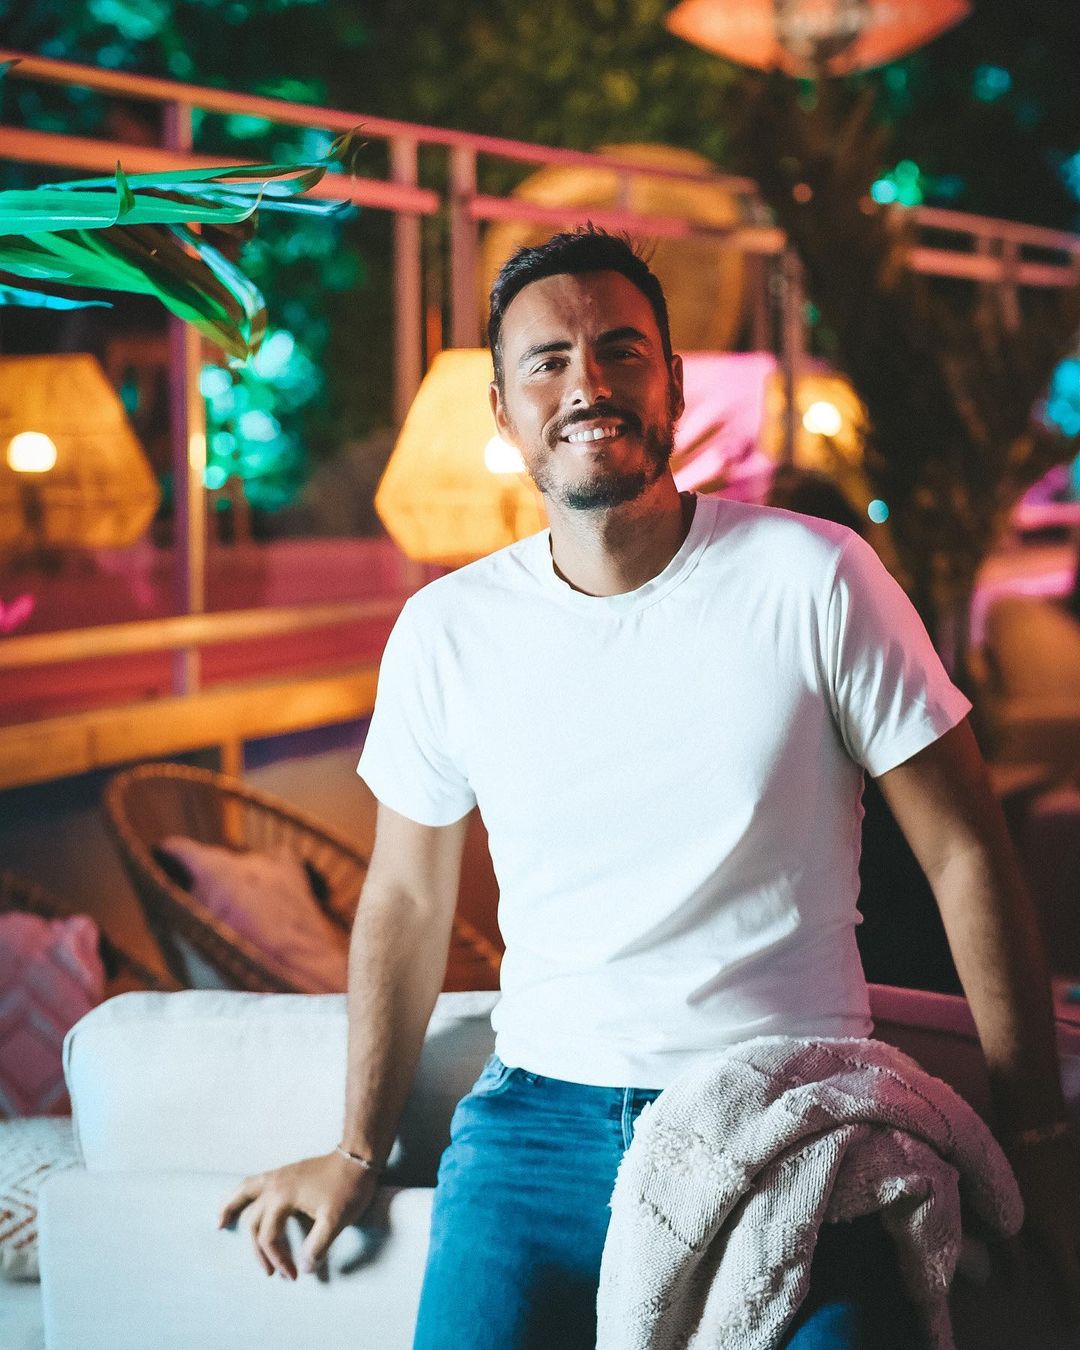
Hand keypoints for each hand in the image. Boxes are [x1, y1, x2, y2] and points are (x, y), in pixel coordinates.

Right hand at [218, 1151, 379, 1280]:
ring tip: (219, 1223)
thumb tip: (304, 1268)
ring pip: (245, 1192)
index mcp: (282, 1197)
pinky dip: (243, 1193)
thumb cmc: (348, 1187)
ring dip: (232, 1208)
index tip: (293, 1274)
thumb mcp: (336, 1220)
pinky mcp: (285, 1173)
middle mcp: (274, 1184)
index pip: (270, 1237)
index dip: (279, 1259)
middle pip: (255, 1222)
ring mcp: (278, 1175)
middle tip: (270, 1271)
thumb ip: (318, 1246)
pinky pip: (255, 1183)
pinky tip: (241, 1200)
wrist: (357, 1157)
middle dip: (260, 1250)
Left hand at [1008, 1131, 1079, 1326]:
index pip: (1074, 1285)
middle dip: (1078, 1286)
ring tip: (1067, 1265)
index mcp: (1062, 1240)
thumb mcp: (1007, 1213)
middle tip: (1069, 1298)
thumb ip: (1012, 1252)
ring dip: (1076, 1260)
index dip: (1073, 1307)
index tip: (1070, 1323)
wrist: (1039, 1127)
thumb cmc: (1019, 1169)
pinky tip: (1069, 1239)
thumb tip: (1015, 1283)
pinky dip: (1077, 1241)